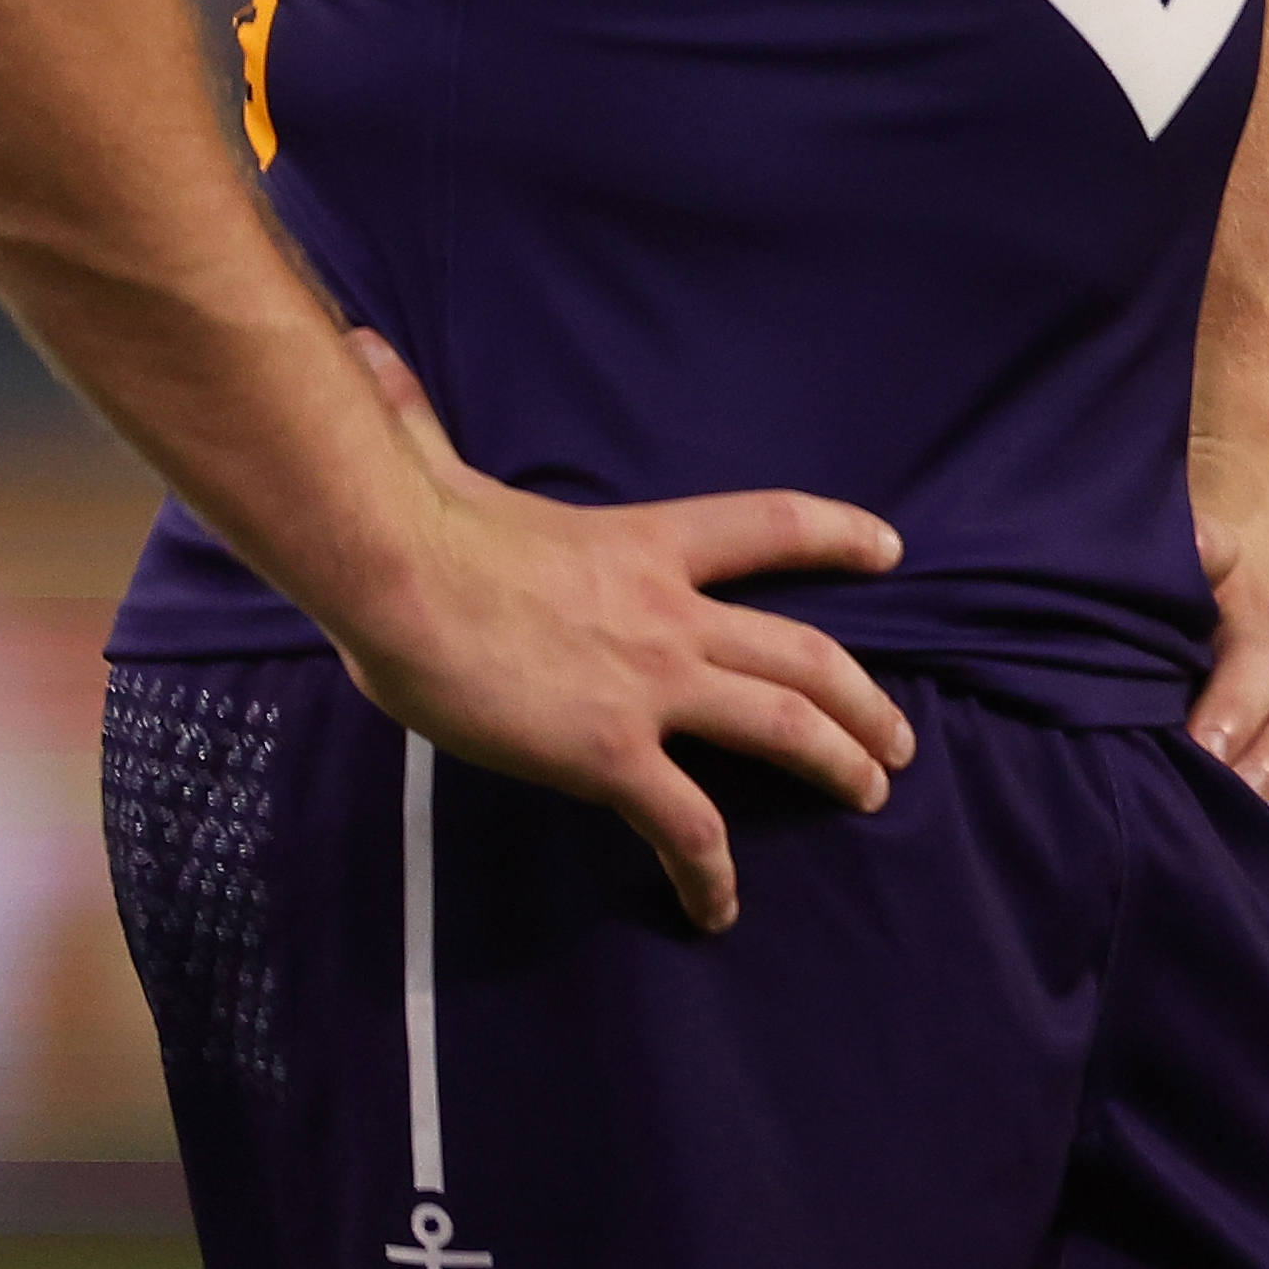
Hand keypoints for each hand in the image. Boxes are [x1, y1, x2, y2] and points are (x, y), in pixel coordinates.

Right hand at [316, 331, 914, 936]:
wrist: (399, 574)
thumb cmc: (415, 526)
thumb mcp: (448, 471)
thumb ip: (429, 429)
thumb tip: (371, 359)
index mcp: (648, 543)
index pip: (773, 526)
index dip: (840, 535)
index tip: (890, 549)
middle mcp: (674, 614)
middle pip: (806, 651)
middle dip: (863, 699)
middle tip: (898, 739)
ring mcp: (652, 683)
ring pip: (784, 726)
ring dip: (838, 761)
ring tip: (871, 792)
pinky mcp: (612, 752)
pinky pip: (686, 823)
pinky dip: (709, 870)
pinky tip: (717, 908)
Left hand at [1186, 459, 1268, 863]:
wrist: (1264, 543)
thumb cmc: (1202, 565)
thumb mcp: (1185, 543)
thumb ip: (1187, 547)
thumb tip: (1193, 544)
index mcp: (1251, 612)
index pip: (1254, 658)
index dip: (1232, 708)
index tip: (1198, 746)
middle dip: (1247, 762)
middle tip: (1207, 795)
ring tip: (1233, 831)